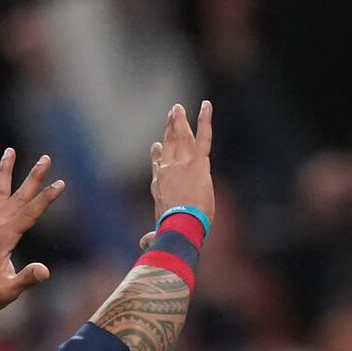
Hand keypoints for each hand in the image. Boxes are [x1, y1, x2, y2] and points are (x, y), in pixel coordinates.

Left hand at [0, 149, 63, 313]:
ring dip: (5, 170)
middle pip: (18, 196)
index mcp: (4, 238)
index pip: (30, 213)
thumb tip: (45, 270)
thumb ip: (27, 278)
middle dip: (33, 177)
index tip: (60, 184)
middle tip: (45, 158)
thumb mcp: (8, 290)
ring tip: (10, 151)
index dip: (46, 198)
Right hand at [149, 100, 215, 226]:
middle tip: (170, 116)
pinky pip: (203, 137)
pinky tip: (207, 105)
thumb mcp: (159, 233)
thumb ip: (152, 237)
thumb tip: (145, 245)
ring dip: (180, 121)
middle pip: (168, 146)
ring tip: (179, 108)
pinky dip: (205, 119)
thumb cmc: (170, 231)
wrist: (179, 225)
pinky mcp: (197, 162)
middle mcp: (167, 170)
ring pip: (181, 137)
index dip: (157, 156)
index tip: (156, 146)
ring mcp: (181, 164)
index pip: (157, 167)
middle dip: (169, 129)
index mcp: (159, 187)